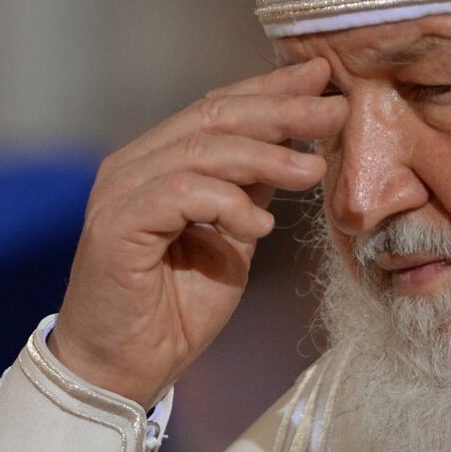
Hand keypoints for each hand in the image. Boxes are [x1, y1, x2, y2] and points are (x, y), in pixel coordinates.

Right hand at [49, 58, 345, 407]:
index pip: (218, 108)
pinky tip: (259, 227)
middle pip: (214, 117)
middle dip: (280, 111)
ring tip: (312, 174)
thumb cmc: (174, 310)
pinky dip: (227, 203)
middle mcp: (134, 165)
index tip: (321, 80)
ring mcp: (121, 192)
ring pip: (201, 150)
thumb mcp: (231, 239)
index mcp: (157, 160)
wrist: (124, 371)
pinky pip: (180, 192)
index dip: (271, 90)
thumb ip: (250, 192)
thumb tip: (296, 145)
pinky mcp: (116, 225)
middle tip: (334, 112)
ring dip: (265, 157)